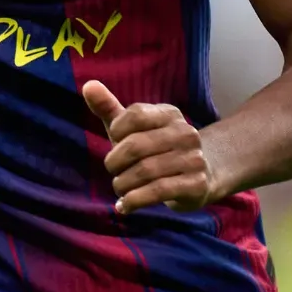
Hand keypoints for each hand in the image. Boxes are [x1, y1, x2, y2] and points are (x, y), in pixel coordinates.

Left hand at [82, 80, 215, 213]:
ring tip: (119, 188)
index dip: (116, 130)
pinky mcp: (197, 185)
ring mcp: (194, 159)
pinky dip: (134, 200)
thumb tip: (88, 86)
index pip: (134, 115)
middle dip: (115, 162)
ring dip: (122, 184)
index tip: (115, 142)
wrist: (202, 174)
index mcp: (169, 114)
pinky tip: (125, 206)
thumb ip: (109, 108)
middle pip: (136, 145)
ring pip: (145, 171)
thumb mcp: (131, 128)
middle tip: (113, 171)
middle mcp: (186, 133)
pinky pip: (158, 191)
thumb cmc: (156, 148)